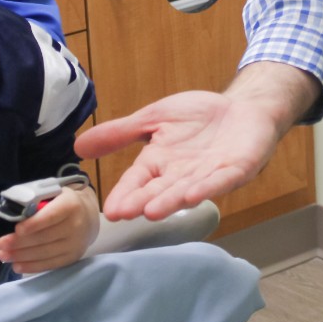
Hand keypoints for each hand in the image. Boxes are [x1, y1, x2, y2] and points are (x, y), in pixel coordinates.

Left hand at [0, 185, 99, 273]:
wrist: (88, 216)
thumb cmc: (62, 202)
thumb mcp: (54, 194)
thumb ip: (37, 200)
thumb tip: (15, 212)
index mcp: (70, 205)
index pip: (51, 216)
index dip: (34, 224)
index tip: (17, 229)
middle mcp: (76, 226)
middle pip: (45, 237)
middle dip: (20, 242)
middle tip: (1, 244)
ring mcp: (75, 244)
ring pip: (45, 253)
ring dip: (22, 256)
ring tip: (4, 256)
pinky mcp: (72, 257)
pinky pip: (50, 264)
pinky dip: (32, 266)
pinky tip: (17, 265)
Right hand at [74, 62, 318, 220]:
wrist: (244, 107)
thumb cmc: (200, 116)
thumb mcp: (154, 118)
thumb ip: (121, 132)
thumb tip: (78, 146)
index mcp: (160, 162)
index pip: (137, 181)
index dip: (125, 194)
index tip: (110, 210)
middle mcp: (181, 174)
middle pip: (159, 190)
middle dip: (143, 202)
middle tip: (124, 213)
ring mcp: (209, 174)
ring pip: (186, 190)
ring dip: (170, 201)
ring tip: (152, 211)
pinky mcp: (236, 169)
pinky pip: (220, 180)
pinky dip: (207, 187)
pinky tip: (193, 194)